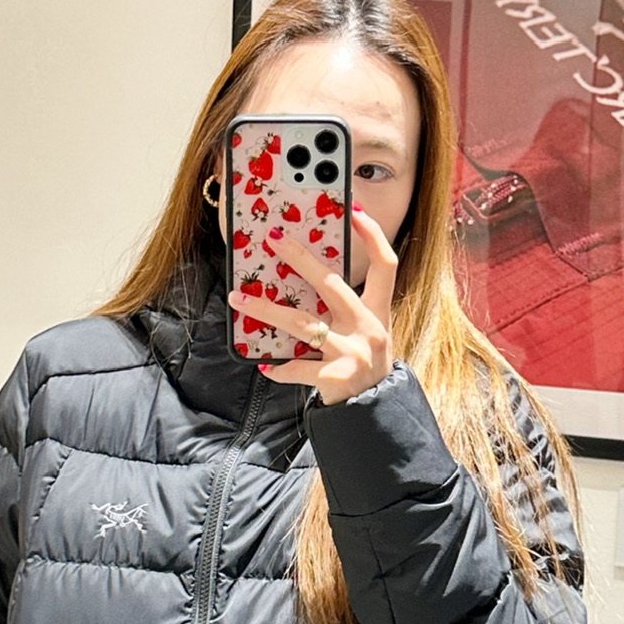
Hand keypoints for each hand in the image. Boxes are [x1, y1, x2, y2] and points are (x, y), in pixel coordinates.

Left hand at [227, 205, 397, 405]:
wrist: (374, 412)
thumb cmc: (361, 364)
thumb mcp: (364, 332)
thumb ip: (343, 308)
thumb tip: (300, 275)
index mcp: (378, 311)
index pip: (385, 265)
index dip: (373, 236)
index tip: (354, 211)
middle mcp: (369, 328)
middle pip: (333, 284)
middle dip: (300, 258)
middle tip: (273, 239)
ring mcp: (353, 353)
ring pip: (302, 324)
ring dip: (266, 309)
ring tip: (238, 298)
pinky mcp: (335, 378)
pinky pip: (297, 367)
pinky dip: (278, 367)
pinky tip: (263, 364)